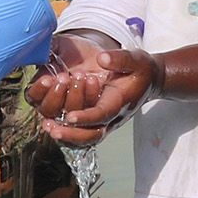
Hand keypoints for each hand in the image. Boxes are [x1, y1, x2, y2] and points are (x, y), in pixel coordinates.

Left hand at [29, 35, 155, 143]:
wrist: (148, 81)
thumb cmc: (140, 70)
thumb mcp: (136, 59)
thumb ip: (120, 59)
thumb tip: (101, 59)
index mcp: (119, 102)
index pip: (102, 114)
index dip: (86, 117)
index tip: (69, 117)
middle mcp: (112, 117)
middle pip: (92, 135)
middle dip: (72, 134)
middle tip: (53, 130)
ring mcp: (105, 122)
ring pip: (86, 139)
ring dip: (67, 136)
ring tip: (48, 128)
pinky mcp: (98, 122)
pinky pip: (82, 134)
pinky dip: (67, 134)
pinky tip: (51, 125)